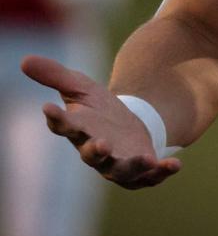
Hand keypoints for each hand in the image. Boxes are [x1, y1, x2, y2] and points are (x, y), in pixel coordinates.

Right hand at [20, 55, 180, 189]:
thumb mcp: (80, 87)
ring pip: (123, 171)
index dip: (56, 119)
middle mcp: (97, 152)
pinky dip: (162, 171)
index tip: (48, 108)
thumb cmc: (97, 109)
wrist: (127, 126)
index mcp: (79, 131)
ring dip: (134, 166)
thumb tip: (24, 59)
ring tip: (146, 158)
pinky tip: (176, 164)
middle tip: (101, 144)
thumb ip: (56, 76)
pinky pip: (151, 175)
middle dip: (97, 152)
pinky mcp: (142, 168)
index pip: (64, 126)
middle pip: (93, 155)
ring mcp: (119, 163)